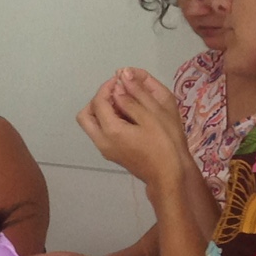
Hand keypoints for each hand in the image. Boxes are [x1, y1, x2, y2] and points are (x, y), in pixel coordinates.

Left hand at [77, 69, 189, 189]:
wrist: (169, 176)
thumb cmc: (165, 145)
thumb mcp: (152, 117)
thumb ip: (133, 98)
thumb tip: (119, 82)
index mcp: (110, 131)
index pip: (98, 102)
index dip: (107, 87)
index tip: (120, 80)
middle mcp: (102, 141)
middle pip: (86, 115)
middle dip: (98, 99)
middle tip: (117, 92)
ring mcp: (105, 149)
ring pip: (91, 124)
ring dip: (102, 110)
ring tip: (124, 102)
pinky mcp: (112, 153)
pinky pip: (101, 132)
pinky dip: (107, 120)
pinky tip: (127, 116)